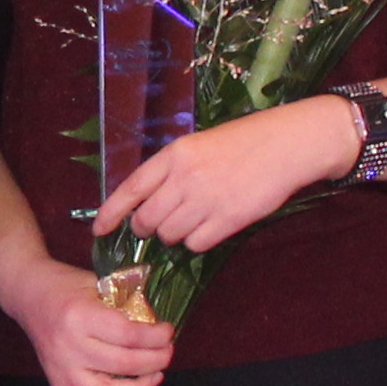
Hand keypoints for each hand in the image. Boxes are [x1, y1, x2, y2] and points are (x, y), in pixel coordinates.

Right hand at [0, 253, 174, 385]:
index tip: (168, 331)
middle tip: (167, 352)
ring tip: (154, 377)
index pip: (128, 335)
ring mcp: (61, 369)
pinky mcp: (54, 383)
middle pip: (122, 364)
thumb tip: (155, 328)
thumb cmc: (65, 285)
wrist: (28, 293)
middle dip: (156, 360)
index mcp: (81, 317)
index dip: (156, 336)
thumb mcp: (98, 284)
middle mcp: (70, 346)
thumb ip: (125, 305)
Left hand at [89, 103, 354, 256]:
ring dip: (177, 235)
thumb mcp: (201, 145)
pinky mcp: (229, 218)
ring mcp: (206, 199)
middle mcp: (185, 177)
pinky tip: (213, 227)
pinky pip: (197, 244)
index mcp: (174, 154)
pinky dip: (199, 241)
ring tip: (196, 219)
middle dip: (149, 228)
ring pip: (171, 235)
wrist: (288, 144)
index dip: (111, 213)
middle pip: (147, 219)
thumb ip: (174, 171)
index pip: (131, 188)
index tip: (98, 230)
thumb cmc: (246, 141)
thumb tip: (152, 204)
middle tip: (161, 225)